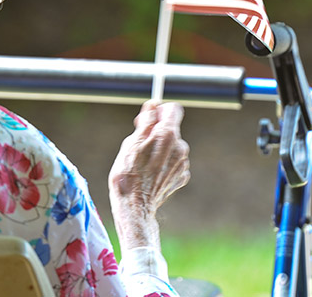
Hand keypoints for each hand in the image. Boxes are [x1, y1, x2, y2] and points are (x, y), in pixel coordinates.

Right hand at [108, 101, 189, 250]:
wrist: (135, 207)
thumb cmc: (128, 174)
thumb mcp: (131, 143)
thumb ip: (146, 122)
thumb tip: (153, 105)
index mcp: (167, 135)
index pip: (174, 109)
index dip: (160, 110)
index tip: (150, 118)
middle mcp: (180, 147)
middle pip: (171, 129)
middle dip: (157, 132)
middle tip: (139, 145)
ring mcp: (183, 164)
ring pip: (172, 147)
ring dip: (160, 149)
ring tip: (144, 163)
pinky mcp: (182, 177)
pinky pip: (174, 162)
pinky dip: (164, 164)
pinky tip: (152, 174)